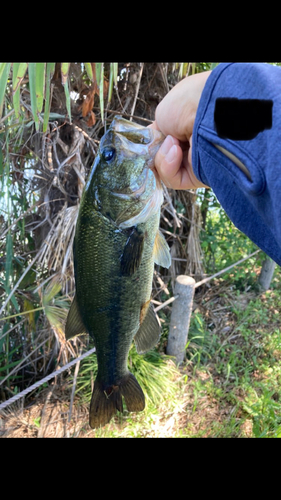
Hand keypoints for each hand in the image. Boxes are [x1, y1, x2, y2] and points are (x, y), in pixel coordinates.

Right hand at [150, 71, 210, 189]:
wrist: (210, 111)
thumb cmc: (188, 104)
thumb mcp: (162, 114)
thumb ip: (155, 136)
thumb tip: (155, 150)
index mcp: (184, 124)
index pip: (161, 142)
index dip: (150, 145)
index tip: (145, 142)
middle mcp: (191, 143)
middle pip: (161, 159)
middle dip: (155, 153)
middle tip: (157, 143)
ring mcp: (195, 160)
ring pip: (164, 171)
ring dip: (162, 158)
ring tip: (173, 143)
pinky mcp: (198, 177)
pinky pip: (173, 180)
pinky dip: (168, 167)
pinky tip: (176, 151)